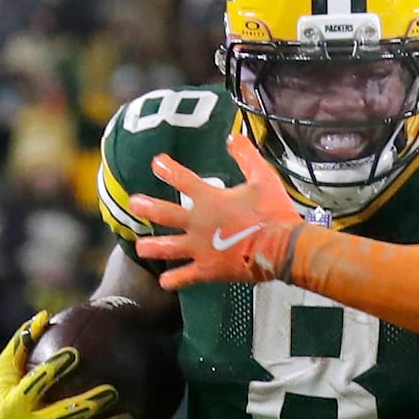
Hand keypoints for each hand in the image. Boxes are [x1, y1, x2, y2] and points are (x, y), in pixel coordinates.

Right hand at [0, 312, 134, 418]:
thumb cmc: (1, 393)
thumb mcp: (4, 369)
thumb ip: (21, 344)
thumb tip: (42, 316)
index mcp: (12, 406)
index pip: (33, 386)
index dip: (52, 370)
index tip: (73, 353)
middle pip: (60, 418)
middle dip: (85, 406)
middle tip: (111, 391)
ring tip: (128, 418)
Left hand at [129, 133, 302, 289]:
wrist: (284, 247)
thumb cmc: (274, 212)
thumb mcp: (263, 177)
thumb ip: (246, 156)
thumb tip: (233, 137)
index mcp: (211, 200)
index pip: (182, 179)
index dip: (167, 169)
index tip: (157, 163)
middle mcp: (199, 223)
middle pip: (165, 214)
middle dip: (147, 207)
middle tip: (134, 203)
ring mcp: (201, 248)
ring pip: (168, 248)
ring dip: (152, 247)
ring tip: (140, 246)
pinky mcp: (209, 269)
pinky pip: (186, 277)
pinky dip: (175, 280)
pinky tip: (165, 282)